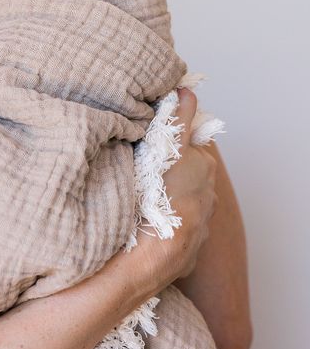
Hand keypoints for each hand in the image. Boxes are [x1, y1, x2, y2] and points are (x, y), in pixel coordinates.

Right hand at [128, 88, 216, 296]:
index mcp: (203, 169)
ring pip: (181, 206)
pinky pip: (174, 234)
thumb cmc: (154, 198)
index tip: (151, 145)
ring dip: (165, 202)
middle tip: (141, 172)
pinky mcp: (188, 254)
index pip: (189, 145)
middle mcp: (208, 198)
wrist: (146, 257)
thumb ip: (178, 119)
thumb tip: (187, 91)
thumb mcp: (166, 149)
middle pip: (186, 175)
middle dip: (168, 173)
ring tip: (139, 202)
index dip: (169, 143)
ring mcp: (200, 229)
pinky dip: (163, 229)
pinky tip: (144, 228)